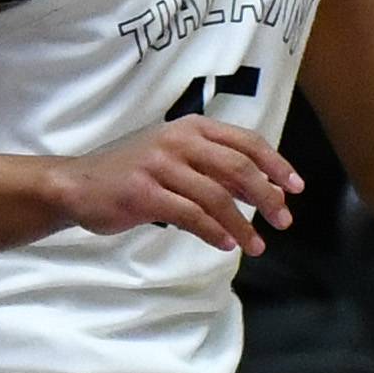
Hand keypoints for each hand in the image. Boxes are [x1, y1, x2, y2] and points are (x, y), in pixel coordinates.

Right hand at [45, 117, 307, 249]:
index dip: (276, 165)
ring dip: (242, 224)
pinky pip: (189, 214)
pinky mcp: (143, 193)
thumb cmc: (133, 172)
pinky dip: (213, 231)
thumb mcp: (176, 157)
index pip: (246, 142)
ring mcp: (159, 165)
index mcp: (192, 127)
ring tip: (256, 245)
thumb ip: (214, 168)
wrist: (78, 184)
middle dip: (267, 197)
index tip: (296, 188)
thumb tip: (263, 190)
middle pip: (238, 168)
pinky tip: (225, 244)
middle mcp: (178, 140)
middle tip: (283, 220)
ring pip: (216, 196)